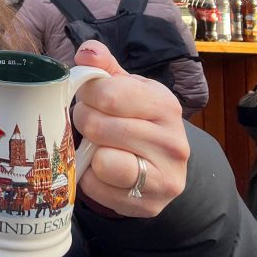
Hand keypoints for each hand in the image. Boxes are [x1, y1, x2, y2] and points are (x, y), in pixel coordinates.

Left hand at [72, 40, 189, 216]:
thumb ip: (103, 66)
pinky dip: (91, 178)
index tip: (89, 97)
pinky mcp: (149, 204)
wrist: (162, 166)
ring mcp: (165, 177)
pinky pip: (97, 187)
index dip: (87, 95)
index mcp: (165, 104)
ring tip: (97, 145)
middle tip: (89, 122)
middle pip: (98, 126)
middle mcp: (173, 141)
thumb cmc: (136, 118)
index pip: (107, 94)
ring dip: (89, 151)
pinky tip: (103, 170)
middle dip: (83, 121)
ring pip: (102, 160)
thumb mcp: (125, 88)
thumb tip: (87, 52)